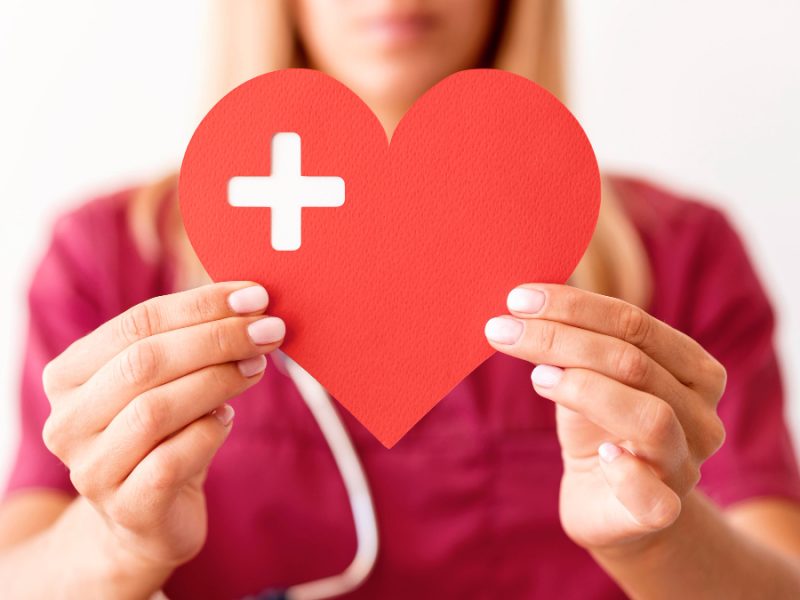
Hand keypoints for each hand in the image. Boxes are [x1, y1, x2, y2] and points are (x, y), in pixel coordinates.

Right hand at [42, 282, 284, 573]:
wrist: (147, 518)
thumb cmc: (163, 435)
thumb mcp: (166, 383)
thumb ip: (190, 342)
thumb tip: (251, 303)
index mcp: (69, 376)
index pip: (136, 323)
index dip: (200, 305)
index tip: (255, 296)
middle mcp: (67, 422)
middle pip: (144, 362)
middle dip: (217, 339)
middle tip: (269, 331)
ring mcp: (91, 469)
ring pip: (155, 409)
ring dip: (218, 381)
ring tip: (256, 368)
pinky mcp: (126, 508)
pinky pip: (172, 459)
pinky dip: (209, 430)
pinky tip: (226, 418)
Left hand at [484, 284, 726, 550]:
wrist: (609, 503)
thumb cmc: (599, 426)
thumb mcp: (587, 377)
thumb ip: (574, 343)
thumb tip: (523, 302)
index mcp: (694, 371)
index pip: (635, 323)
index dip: (574, 307)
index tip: (518, 299)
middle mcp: (701, 416)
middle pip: (633, 362)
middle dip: (559, 339)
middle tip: (502, 330)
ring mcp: (686, 466)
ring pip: (650, 416)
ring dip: (584, 389)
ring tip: (537, 377)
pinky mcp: (661, 511)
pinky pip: (654, 495)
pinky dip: (627, 472)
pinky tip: (600, 455)